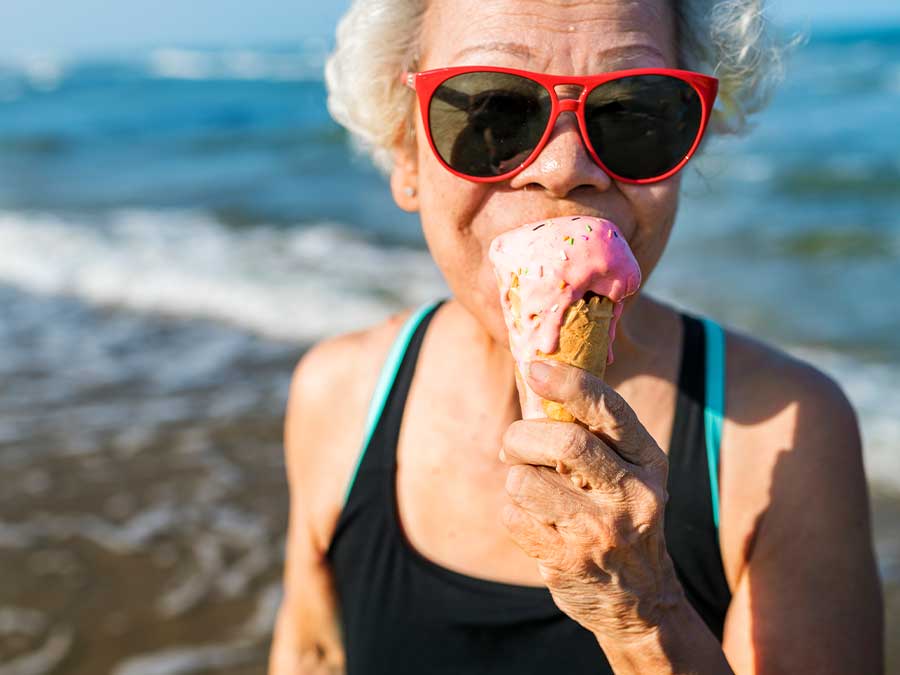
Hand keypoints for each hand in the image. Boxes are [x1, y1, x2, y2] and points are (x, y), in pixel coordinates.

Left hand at [499, 359, 683, 641]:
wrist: (641, 601)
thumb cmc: (621, 516)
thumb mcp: (628, 473)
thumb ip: (593, 434)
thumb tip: (535, 381)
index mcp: (649, 462)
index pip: (610, 410)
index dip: (569, 383)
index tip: (535, 367)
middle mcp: (633, 495)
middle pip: (563, 443)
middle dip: (522, 437)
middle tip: (513, 446)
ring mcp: (601, 532)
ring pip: (525, 481)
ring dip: (514, 480)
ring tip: (532, 492)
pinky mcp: (568, 561)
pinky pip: (512, 515)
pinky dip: (512, 512)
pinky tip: (536, 523)